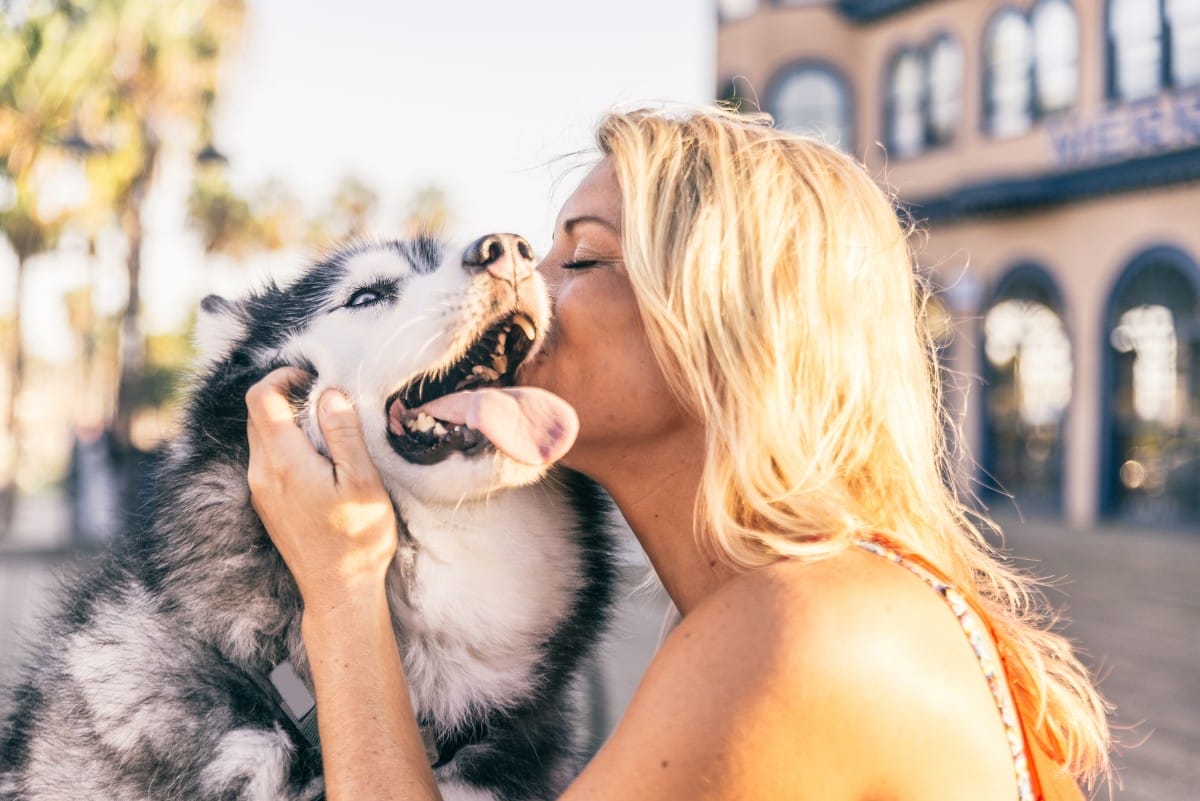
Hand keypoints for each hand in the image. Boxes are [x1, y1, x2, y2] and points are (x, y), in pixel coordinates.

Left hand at [245, 367, 397, 615]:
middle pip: (258, 414)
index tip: (313, 378)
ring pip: (262, 437)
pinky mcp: (267, 504)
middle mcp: (261, 473)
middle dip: (286, 396)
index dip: (282, 376)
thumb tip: (328, 394)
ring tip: (326, 428)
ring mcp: (260, 491)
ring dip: (287, 422)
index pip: (261, 397)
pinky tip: (319, 459)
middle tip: (324, 398)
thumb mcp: (362, 480)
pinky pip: (267, 460)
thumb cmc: (357, 538)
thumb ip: (342, 433)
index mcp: (283, 461)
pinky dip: (287, 445)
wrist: (338, 591)